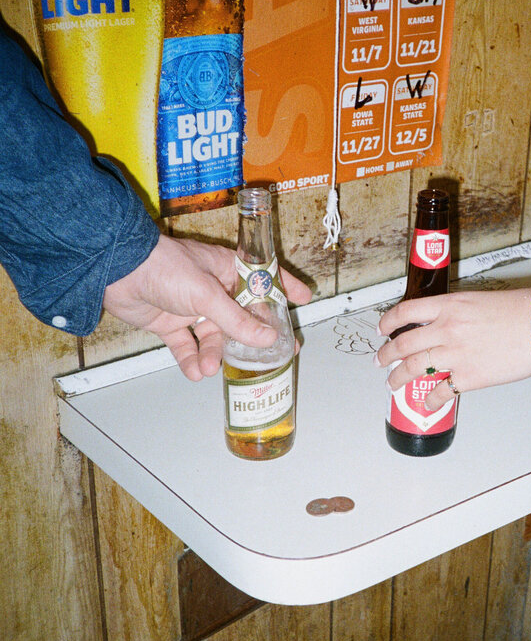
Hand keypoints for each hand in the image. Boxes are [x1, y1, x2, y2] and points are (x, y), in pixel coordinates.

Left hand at [103, 235, 311, 380]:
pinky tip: (194, 372)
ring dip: (213, 355)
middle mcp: (212, 288)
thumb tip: (268, 338)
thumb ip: (237, 320)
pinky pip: (187, 346)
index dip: (284, 289)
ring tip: (209, 368)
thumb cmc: (165, 268)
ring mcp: (190, 307)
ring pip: (213, 337)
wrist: (117, 271)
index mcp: (225, 269)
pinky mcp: (170, 323)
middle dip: (253, 340)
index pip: (262, 278)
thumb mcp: (207, 295)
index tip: (304, 300)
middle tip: (271, 358)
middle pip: (241, 317)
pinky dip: (191, 359)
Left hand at [376, 288, 530, 410]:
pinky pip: (441, 391)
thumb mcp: (481, 300)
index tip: (382, 329)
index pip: (405, 311)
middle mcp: (446, 329)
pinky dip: (431, 400)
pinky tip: (427, 404)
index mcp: (449, 306)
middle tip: (379, 360)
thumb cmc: (523, 310)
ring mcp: (455, 354)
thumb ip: (459, 312)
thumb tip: (448, 326)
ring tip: (391, 383)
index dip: (388, 322)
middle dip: (386, 354)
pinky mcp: (469, 377)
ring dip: (397, 378)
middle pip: (403, 343)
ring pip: (413, 368)